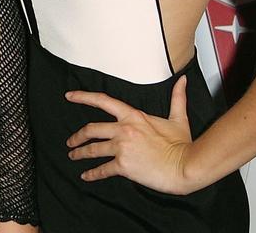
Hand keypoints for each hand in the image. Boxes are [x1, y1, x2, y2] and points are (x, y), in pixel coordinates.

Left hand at [65, 75, 196, 194]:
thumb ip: (177, 98)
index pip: (102, 101)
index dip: (83, 97)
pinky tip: (86, 176)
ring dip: (80, 153)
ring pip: (93, 149)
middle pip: (91, 129)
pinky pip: (102, 169)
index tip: (69, 96)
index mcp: (133, 116)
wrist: (187, 167)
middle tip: (70, 141)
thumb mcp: (178, 118)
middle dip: (77, 136)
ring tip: (73, 156)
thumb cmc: (183, 144)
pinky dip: (92, 173)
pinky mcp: (123, 166)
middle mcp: (123, 130)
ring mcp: (122, 148)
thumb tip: (182, 80)